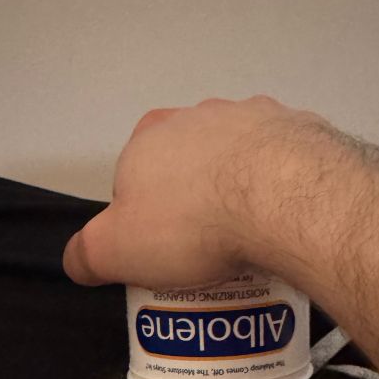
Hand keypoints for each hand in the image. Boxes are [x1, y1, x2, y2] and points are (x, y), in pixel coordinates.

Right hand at [62, 95, 340, 292]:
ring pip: (239, 165)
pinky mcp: (300, 132)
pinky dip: (282, 194)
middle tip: (206, 255)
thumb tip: (77, 262)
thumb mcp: (114, 251)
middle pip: (188, 170)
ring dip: (241, 197)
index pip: (135, 180)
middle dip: (194, 206)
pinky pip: (285, 169)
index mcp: (148, 137)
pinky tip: (283, 226)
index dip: (144, 220)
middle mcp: (198, 116)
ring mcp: (253, 118)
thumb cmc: (191, 222)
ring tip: (250, 244)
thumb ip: (85, 255)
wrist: (282, 200)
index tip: (162, 253)